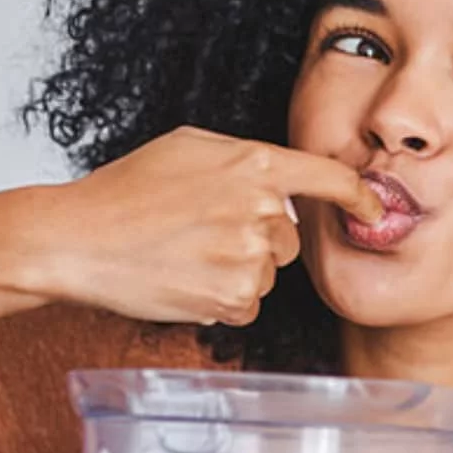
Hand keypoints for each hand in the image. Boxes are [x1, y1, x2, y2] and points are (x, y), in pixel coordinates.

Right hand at [23, 126, 380, 324]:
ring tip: (184, 254)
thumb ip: (244, 159)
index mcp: (254, 165)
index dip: (359, 197)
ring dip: (236, 270)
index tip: (374, 208)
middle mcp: (261, 210)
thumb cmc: (126, 190)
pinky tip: (183, 280)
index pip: (329, 179)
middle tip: (201, 232)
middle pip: (291, 238)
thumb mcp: (189, 147)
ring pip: (267, 273)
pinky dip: (221, 299)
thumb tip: (283, 180)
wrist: (78, 240)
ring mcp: (248, 256)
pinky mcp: (233, 298)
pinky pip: (247, 305)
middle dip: (258, 239)